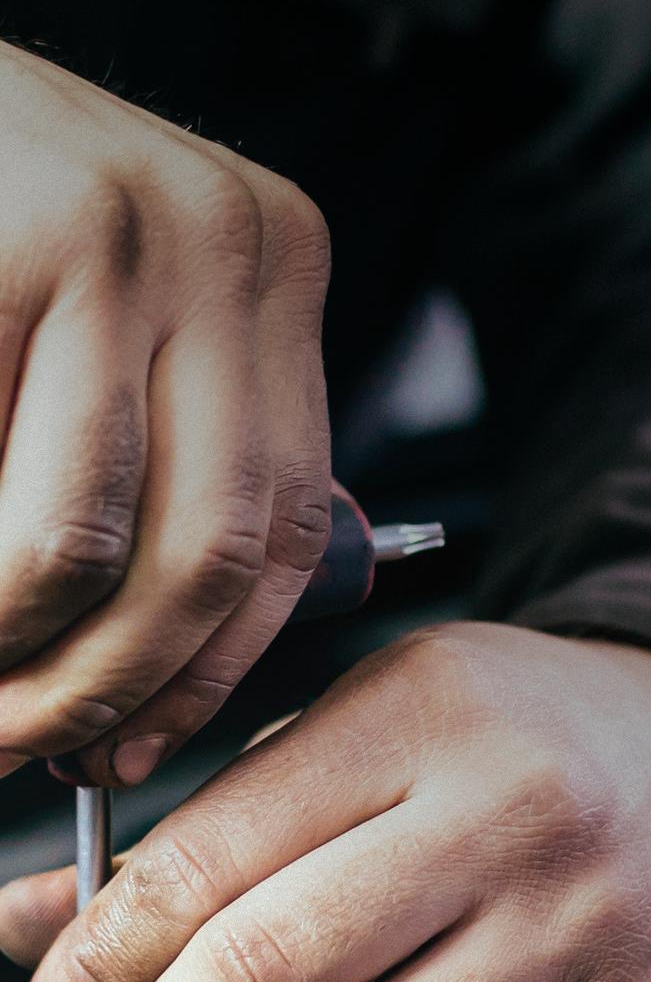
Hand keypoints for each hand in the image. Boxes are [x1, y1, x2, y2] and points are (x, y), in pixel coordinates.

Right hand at [0, 44, 333, 782]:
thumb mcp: (100, 309)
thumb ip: (158, 441)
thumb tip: (158, 678)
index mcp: (274, 264)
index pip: (291, 529)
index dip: (211, 670)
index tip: (136, 749)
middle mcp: (225, 241)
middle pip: (208, 551)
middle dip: (107, 684)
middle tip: (22, 744)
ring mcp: (116, 233)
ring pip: (82, 538)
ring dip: (11, 645)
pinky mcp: (7, 243)